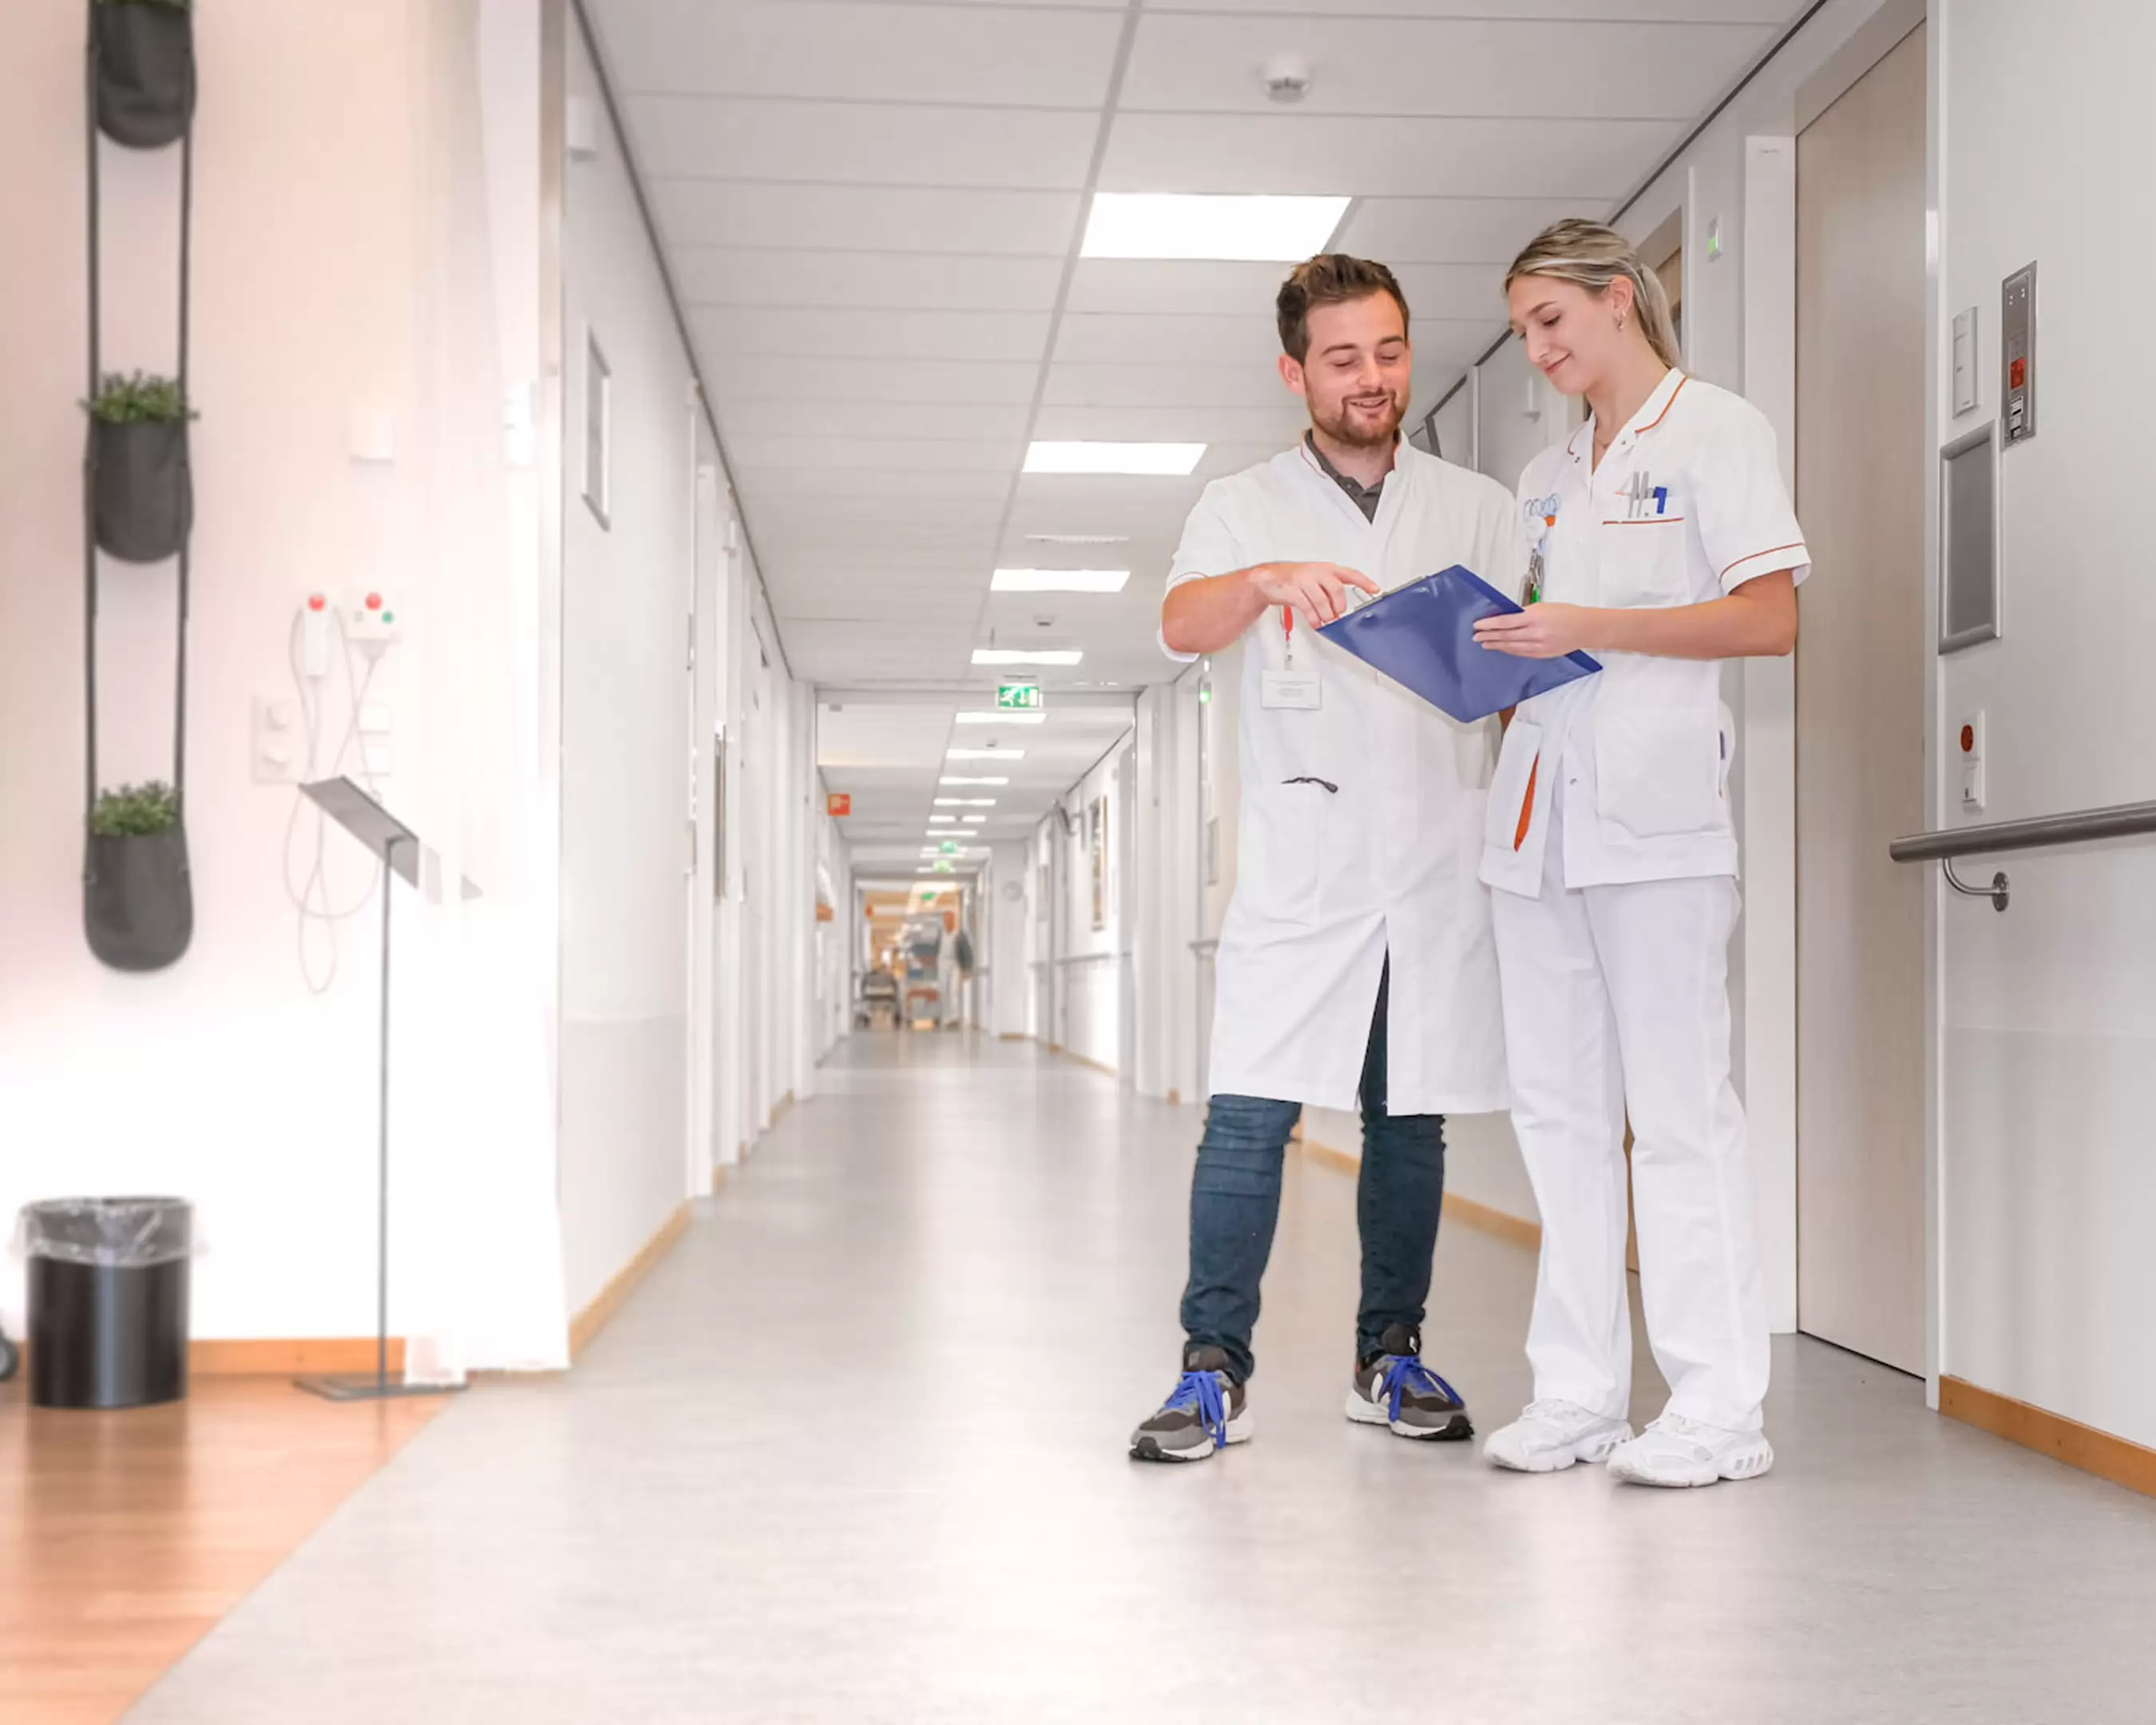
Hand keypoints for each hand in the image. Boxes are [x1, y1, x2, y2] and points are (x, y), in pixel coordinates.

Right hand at [1246, 562, 1380, 626]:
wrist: (1268, 579)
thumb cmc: (1294, 579)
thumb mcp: (1315, 580)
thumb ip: (1329, 592)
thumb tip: (1340, 609)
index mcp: (1326, 569)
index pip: (1350, 573)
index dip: (1364, 581)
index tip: (1375, 589)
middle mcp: (1317, 572)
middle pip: (1337, 589)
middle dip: (1339, 606)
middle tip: (1337, 615)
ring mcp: (1304, 580)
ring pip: (1322, 601)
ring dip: (1326, 615)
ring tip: (1325, 621)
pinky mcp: (1293, 590)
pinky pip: (1307, 607)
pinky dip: (1313, 618)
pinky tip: (1315, 622)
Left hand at [1475, 603, 1598, 658]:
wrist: (1585, 628)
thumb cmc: (1567, 614)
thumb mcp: (1543, 607)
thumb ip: (1524, 613)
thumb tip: (1507, 617)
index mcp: (1534, 616)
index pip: (1504, 621)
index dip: (1489, 624)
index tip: (1478, 625)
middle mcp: (1535, 632)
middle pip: (1505, 635)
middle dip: (1488, 636)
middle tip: (1476, 636)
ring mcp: (1538, 645)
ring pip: (1511, 646)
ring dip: (1496, 645)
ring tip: (1485, 643)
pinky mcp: (1542, 654)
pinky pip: (1521, 653)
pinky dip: (1510, 650)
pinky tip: (1502, 648)